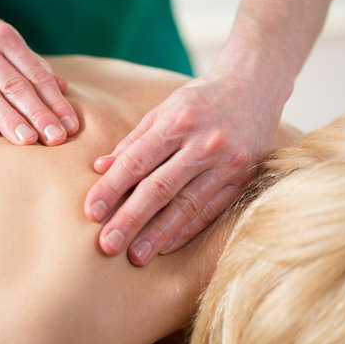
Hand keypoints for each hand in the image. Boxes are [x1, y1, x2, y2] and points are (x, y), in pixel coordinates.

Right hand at [0, 0, 78, 144]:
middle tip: (56, 138)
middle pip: (14, 85)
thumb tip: (62, 86)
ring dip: (9, 118)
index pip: (35, 73)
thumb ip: (30, 63)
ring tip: (27, 140)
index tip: (70, 125)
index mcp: (3, 37)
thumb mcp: (0, 39)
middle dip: (38, 113)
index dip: (54, 101)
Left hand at [84, 72, 283, 265]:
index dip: (111, 188)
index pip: (137, 161)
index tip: (91, 212)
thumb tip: (100, 168)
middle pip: (160, 188)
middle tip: (107, 245)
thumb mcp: (163, 111)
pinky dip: (187, 231)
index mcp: (177, 122)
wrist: (253, 88)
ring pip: (187, 205)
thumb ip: (133, 141)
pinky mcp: (243, 178)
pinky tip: (166, 246)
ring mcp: (227, 163)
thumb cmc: (199, 101)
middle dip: (131, 219)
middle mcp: (204, 143)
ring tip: (136, 256)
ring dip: (158, 234)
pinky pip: (211, 211)